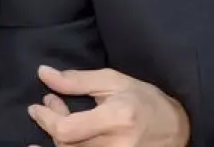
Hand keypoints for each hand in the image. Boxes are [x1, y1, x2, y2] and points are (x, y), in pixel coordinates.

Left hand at [27, 65, 189, 145]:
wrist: (176, 128)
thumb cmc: (145, 100)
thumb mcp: (113, 81)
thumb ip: (77, 80)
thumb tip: (43, 74)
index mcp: (116, 118)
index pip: (67, 129)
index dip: (46, 119)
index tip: (37, 107)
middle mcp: (116, 145)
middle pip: (66, 145)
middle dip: (50, 125)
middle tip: (51, 106)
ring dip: (58, 139)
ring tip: (57, 120)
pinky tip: (60, 144)